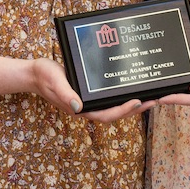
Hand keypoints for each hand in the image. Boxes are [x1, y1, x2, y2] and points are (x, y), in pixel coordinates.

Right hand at [26, 58, 150, 122]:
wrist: (35, 73)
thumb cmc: (44, 76)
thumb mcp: (54, 81)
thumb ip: (64, 93)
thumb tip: (78, 107)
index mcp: (80, 109)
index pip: (106, 115)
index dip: (123, 110)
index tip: (138, 102)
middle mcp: (87, 108)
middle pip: (115, 113)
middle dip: (135, 109)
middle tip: (155, 99)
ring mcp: (89, 102)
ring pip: (115, 107)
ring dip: (132, 104)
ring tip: (151, 96)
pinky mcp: (90, 93)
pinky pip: (109, 97)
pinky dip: (122, 95)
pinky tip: (132, 88)